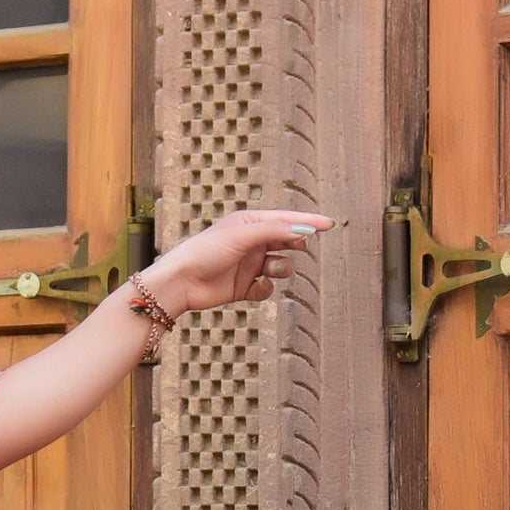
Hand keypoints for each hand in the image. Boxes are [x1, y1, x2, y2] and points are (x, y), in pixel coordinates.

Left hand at [145, 209, 332, 314]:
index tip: (329, 224)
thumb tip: (302, 231)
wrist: (180, 282)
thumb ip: (274, 231)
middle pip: (286, 242)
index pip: (285, 219)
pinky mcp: (244, 287)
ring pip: (281, 266)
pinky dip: (266, 289)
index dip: (308, 222)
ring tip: (271, 269)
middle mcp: (251, 243)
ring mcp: (249, 265)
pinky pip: (267, 289)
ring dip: (282, 268)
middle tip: (297, 247)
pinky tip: (256, 287)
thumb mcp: (242, 235)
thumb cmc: (205, 251)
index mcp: (249, 223)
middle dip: (294, 245)